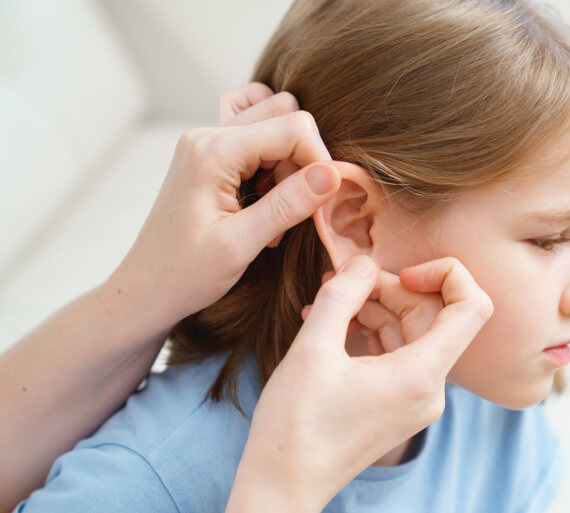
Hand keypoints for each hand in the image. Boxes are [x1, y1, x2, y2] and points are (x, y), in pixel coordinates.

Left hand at [103, 83, 341, 333]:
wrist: (144, 290)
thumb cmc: (183, 275)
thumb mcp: (240, 245)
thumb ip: (288, 204)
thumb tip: (333, 174)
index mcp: (213, 151)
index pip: (292, 126)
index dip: (318, 160)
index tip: (323, 201)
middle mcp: (207, 135)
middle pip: (282, 113)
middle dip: (303, 156)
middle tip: (294, 204)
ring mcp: (206, 143)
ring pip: (271, 122)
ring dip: (287, 160)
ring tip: (273, 208)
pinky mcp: (209, 156)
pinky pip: (254, 138)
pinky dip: (270, 162)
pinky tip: (264, 198)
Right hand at [236, 255, 493, 509]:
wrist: (283, 484)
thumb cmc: (295, 425)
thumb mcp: (311, 348)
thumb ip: (341, 295)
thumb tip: (363, 263)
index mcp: (421, 375)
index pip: (472, 307)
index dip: (447, 274)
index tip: (402, 272)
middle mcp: (429, 390)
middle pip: (432, 316)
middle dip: (391, 290)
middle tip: (344, 281)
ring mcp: (415, 400)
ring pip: (410, 334)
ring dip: (374, 309)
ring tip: (328, 301)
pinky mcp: (397, 406)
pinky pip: (396, 355)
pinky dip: (370, 334)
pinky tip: (332, 324)